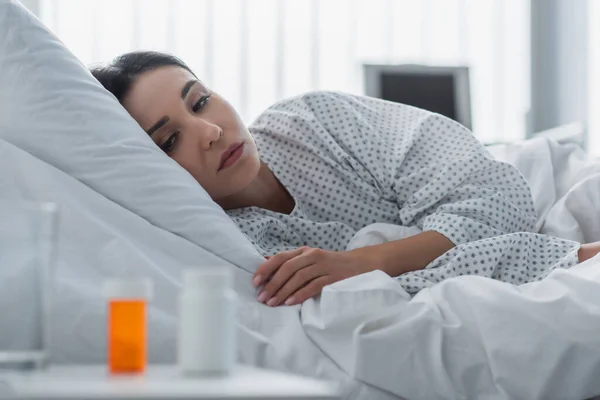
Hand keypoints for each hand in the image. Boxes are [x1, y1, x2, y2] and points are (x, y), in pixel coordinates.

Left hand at [252, 246, 372, 306]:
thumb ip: (290, 262)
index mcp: (303, 251)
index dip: (266, 269)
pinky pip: (313, 285)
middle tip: (262, 297)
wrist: (359, 265)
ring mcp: (323, 266)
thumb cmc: (329, 265)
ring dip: (283, 291)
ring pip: (298, 277)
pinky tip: (290, 302)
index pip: (280, 257)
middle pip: (287, 268)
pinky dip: (300, 294)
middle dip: (272, 283)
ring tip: (272, 303)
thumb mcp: (309, 260)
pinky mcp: (332, 277)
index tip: (255, 282)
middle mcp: (312, 255)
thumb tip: (265, 264)